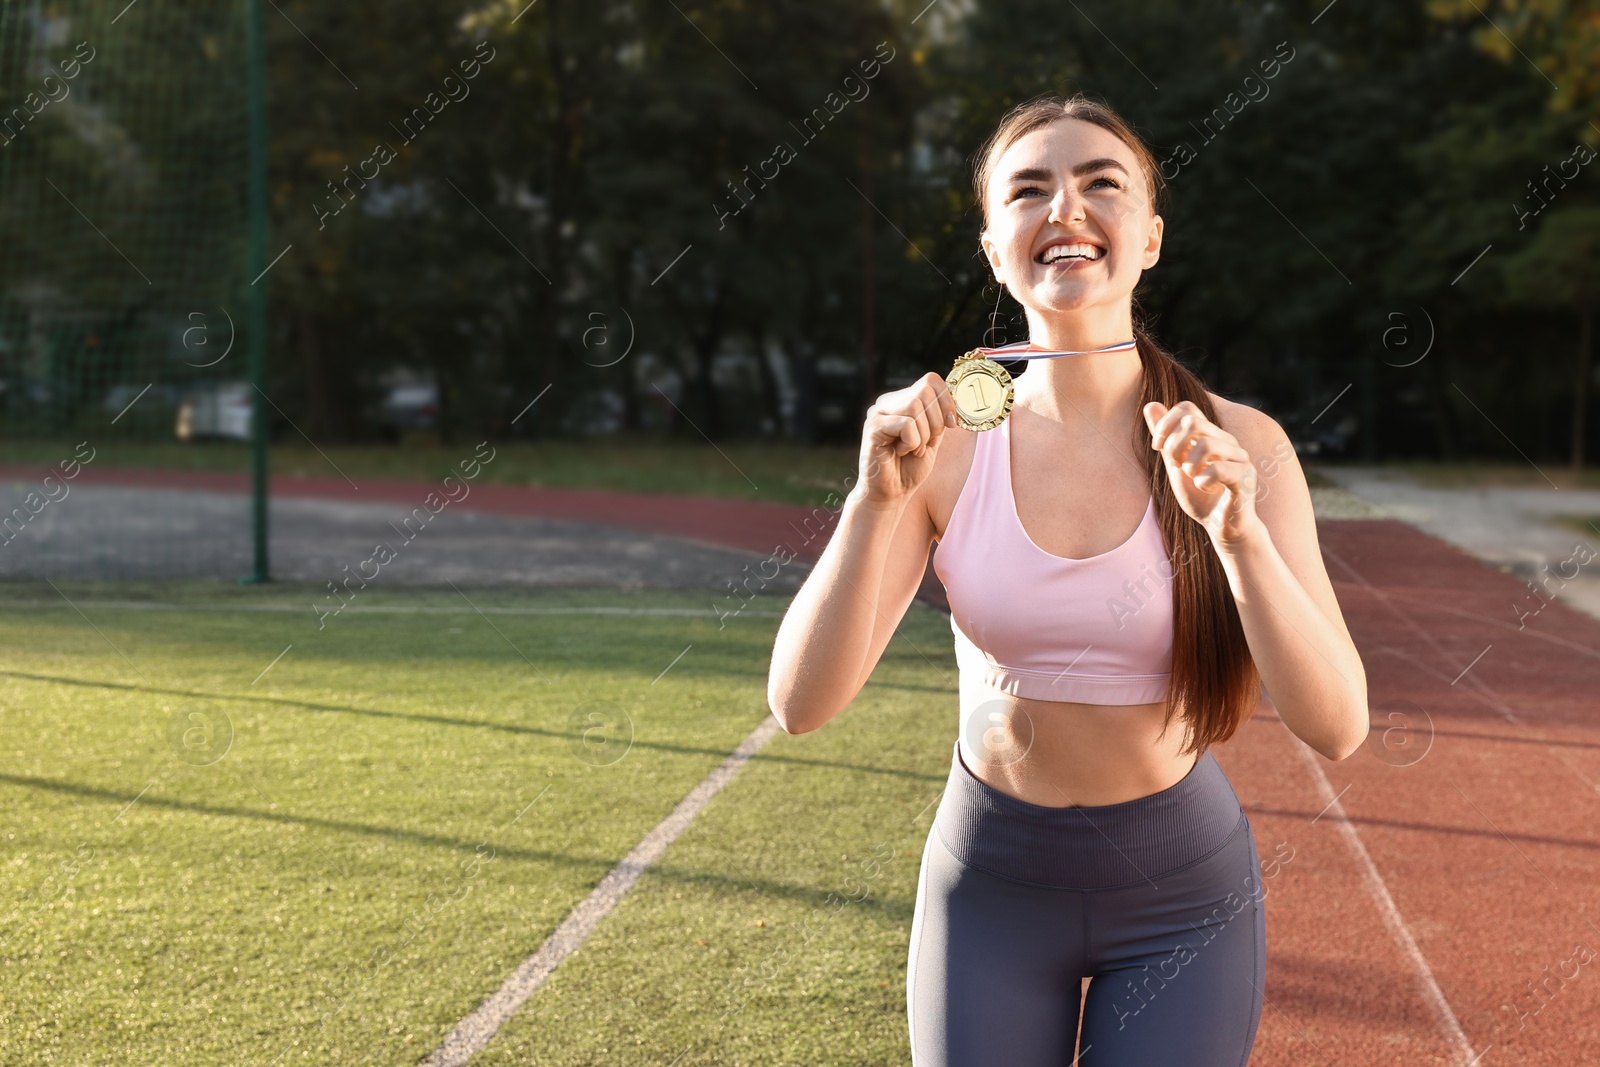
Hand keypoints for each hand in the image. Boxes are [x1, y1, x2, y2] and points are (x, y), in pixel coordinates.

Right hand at [857, 372, 957, 506]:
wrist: (892, 493)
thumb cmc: (910, 467)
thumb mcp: (933, 437)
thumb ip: (940, 416)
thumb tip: (959, 397)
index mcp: (902, 400)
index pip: (931, 380)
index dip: (947, 400)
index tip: (952, 424)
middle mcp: (888, 402)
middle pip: (925, 391)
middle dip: (936, 421)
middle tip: (927, 443)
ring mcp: (878, 412)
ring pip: (915, 406)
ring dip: (923, 435)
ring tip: (913, 449)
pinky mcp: (873, 427)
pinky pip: (907, 424)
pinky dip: (912, 443)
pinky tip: (900, 452)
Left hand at [1143, 400, 1265, 549]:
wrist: (1221, 527)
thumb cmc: (1200, 497)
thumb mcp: (1175, 465)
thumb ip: (1165, 437)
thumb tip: (1150, 404)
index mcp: (1210, 435)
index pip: (1187, 408)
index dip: (1165, 423)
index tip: (1157, 447)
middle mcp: (1226, 440)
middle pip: (1193, 422)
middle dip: (1174, 445)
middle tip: (1176, 466)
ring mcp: (1239, 456)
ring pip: (1206, 444)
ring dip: (1189, 465)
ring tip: (1194, 479)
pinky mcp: (1246, 476)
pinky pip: (1218, 469)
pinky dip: (1203, 481)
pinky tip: (1206, 489)